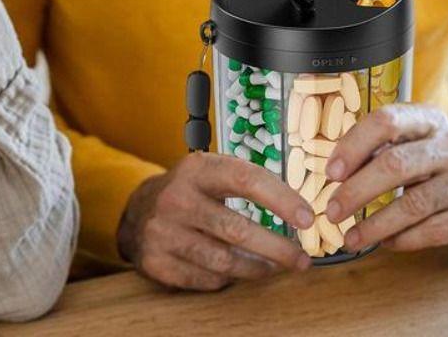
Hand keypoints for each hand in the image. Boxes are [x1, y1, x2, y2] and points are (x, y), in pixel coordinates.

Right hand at [117, 151, 313, 290]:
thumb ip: (247, 182)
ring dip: (257, 268)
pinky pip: (206, 279)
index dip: (281, 199)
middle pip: (237, 228)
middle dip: (277, 248)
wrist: (139, 210)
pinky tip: (237, 271)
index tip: (308, 218)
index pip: (246, 179)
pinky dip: (227, 278)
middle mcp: (177, 197)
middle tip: (302, 259)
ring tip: (274, 267)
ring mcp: (164, 231)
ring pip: (224, 261)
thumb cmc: (191, 190)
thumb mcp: (211, 172)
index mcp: (197, 168)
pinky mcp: (157, 262)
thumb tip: (299, 209)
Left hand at [323, 103, 447, 258]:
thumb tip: (331, 173)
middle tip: (332, 211)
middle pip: (396, 163)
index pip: (387, 120)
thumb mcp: (411, 151)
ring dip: (376, 224)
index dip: (354, 145)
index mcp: (430, 120)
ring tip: (351, 238)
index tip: (331, 172)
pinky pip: (434, 230)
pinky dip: (404, 239)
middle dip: (357, 190)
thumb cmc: (433, 173)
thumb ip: (378, 153)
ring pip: (414, 203)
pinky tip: (386, 244)